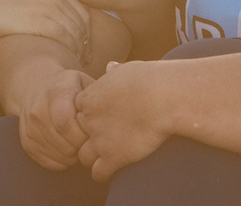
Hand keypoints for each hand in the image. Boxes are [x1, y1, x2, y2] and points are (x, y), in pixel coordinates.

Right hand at [0, 0, 89, 56]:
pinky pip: (63, 36)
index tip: (86, 46)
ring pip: (74, 31)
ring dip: (78, 49)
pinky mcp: (38, 20)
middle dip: (86, 42)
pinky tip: (66, 57)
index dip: (87, 31)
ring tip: (75, 61)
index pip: (83, 10)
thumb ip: (46, 0)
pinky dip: (69, 49)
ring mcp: (48, 6)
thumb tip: (59, 16)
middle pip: (81, 22)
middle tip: (84, 58)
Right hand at [17, 68, 96, 170]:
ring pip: (58, 156)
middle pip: (64, 144)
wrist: (35, 86)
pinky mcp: (27, 143)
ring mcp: (30, 129)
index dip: (83, 135)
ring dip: (75, 156)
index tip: (94, 132)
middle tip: (91, 141)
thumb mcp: (83, 81)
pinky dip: (63, 162)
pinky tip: (70, 148)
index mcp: (56, 93)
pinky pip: (48, 163)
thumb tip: (116, 107)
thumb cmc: (69, 85)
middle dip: (82, 148)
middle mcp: (38, 111)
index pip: (66, 123)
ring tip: (81, 144)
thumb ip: (99, 93)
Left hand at [75, 61, 169, 182]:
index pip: (77, 112)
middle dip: (90, 136)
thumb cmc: (149, 79)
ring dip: (93, 157)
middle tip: (108, 136)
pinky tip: (115, 168)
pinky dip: (103, 173)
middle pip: (78, 134)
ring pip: (83, 156)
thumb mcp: (127, 69)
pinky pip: (98, 173)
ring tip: (108, 155)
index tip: (106, 116)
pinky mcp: (113, 157)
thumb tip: (110, 67)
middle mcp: (90, 120)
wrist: (163, 96)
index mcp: (90, 98)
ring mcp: (100, 140)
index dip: (91, 116)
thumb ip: (114, 72)